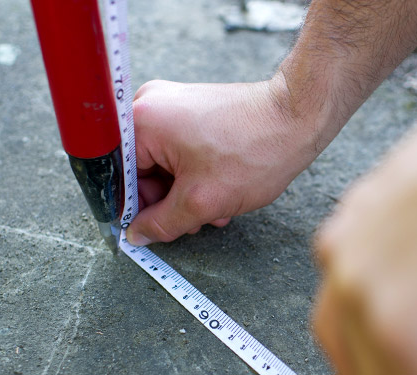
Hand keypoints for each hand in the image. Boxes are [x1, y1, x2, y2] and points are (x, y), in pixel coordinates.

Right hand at [126, 76, 319, 244]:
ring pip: (163, 165)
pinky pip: (179, 151)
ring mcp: (172, 105)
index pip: (120, 177)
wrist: (297, 118)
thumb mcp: (202, 201)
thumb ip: (162, 223)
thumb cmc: (254, 150)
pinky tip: (221, 192)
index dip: (135, 209)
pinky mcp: (192, 109)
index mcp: (141, 122)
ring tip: (216, 209)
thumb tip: (137, 235)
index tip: (148, 229)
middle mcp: (150, 106)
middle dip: (168, 202)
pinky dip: (196, 175)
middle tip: (195, 221)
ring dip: (186, 193)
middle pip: (141, 170)